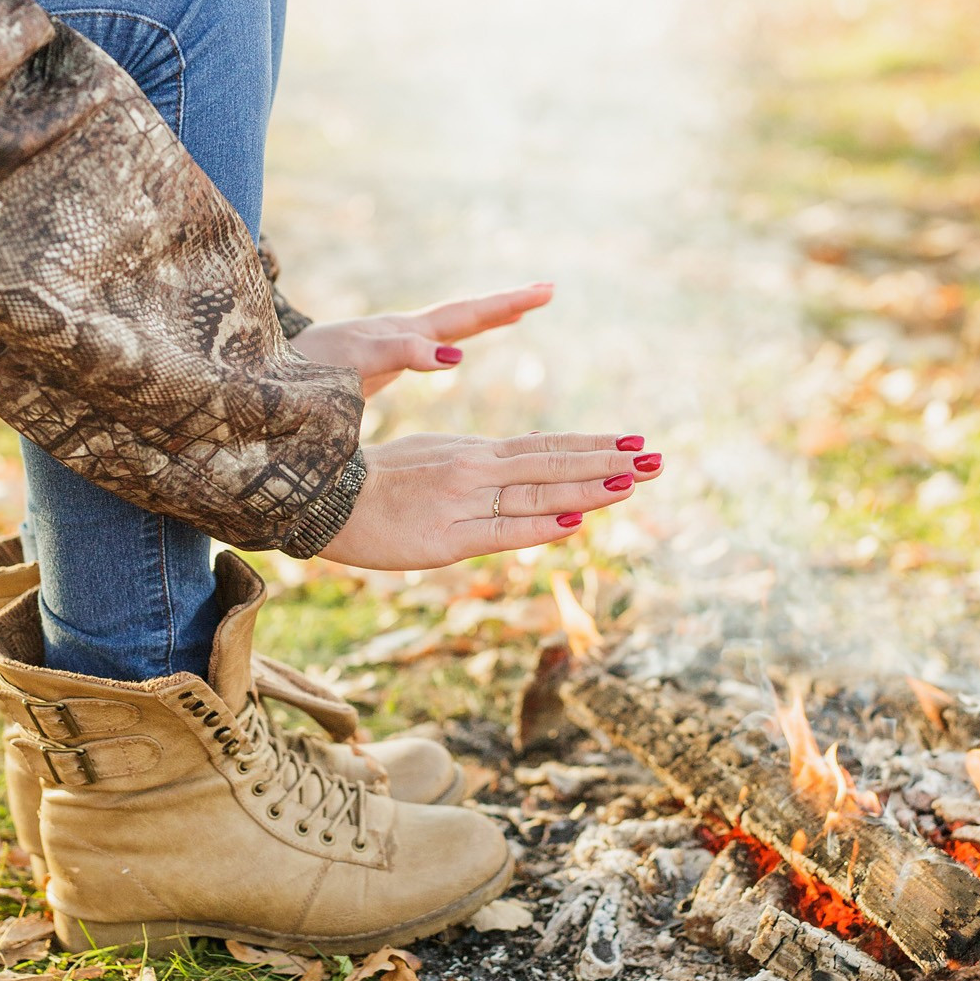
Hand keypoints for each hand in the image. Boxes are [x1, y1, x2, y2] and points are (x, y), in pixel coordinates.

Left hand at [290, 284, 552, 395]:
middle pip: (461, 311)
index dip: (502, 308)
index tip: (542, 296)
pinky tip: (457, 350)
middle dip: (505, 302)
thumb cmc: (296, 374)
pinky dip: (455, 338)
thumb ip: (398, 355)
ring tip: (522, 309)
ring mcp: (384, 344)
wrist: (251, 378)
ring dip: (486, 317)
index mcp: (396, 335)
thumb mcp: (348, 365)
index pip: (461, 316)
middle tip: (549, 289)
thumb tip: (454, 354)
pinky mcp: (372, 361)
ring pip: (447, 324)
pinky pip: (428, 344)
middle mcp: (394, 332)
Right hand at [319, 432, 663, 569]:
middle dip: (609, 461)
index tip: (635, 441)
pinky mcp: (446, 539)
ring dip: (588, 487)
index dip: (593, 445)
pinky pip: (502, 531)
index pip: (546, 447)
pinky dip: (540, 525)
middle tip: (657, 457)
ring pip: (538, 493)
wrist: (322, 498)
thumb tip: (532, 454)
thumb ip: (483, 459)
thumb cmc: (377, 478)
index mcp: (475, 452)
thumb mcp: (435, 455)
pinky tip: (575, 519)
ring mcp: (463, 502)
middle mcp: (476, 470)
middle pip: (554, 464)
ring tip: (633, 480)